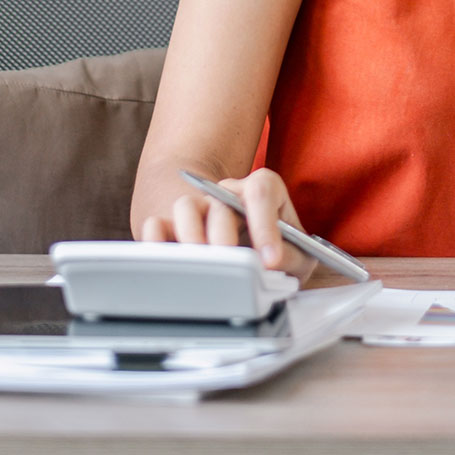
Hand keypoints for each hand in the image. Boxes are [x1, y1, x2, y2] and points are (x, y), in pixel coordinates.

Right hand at [139, 167, 317, 280]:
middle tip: (229, 263)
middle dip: (224, 234)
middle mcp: (228, 193)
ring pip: (186, 206)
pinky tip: (162, 261)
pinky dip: (155, 240)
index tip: (271, 260)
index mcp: (262, 189)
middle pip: (220, 201)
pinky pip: (157, 225)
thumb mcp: (299, 255)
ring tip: (200, 263)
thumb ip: (291, 257)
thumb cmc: (283, 251)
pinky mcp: (175, 229)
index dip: (264, 225)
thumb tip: (267, 266)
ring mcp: (200, 208)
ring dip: (190, 235)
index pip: (260, 192)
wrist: (261, 258)